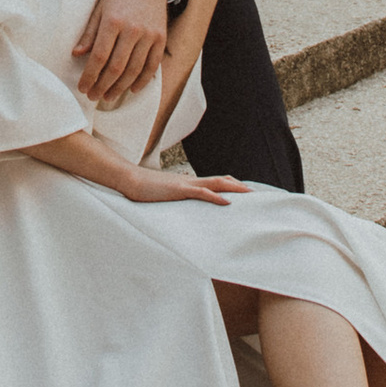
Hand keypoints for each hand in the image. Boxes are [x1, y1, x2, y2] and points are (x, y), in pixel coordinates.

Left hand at [73, 0, 171, 104]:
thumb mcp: (100, 9)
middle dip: (103, 86)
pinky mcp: (161, 38)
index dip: (90, 75)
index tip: (83, 87)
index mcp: (113, 21)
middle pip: (116, 67)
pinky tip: (132, 89)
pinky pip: (152, 66)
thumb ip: (89, 33)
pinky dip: (143, 80)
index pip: (99, 56)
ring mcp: (149, 35)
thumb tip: (77, 54)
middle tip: (94, 96)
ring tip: (109, 96)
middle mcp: (132, 29)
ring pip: (134, 70)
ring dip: (120, 87)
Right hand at [123, 165, 248, 207]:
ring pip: (215, 183)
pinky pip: (201, 193)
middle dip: (239, 186)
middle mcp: (190, 181)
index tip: (244, 192)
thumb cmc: (144, 191)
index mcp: (187, 183)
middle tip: (256, 194)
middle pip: (220, 180)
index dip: (230, 185)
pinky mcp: (179, 190)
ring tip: (250, 194)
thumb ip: (173, 200)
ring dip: (234, 188)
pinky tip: (227, 201)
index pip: (213, 182)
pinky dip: (216, 196)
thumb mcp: (163, 197)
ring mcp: (185, 184)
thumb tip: (179, 206)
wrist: (129, 181)